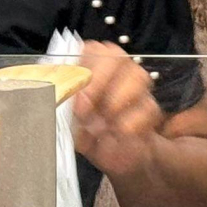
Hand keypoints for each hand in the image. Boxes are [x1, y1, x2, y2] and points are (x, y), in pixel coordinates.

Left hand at [70, 40, 164, 179]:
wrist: (113, 157)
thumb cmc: (86, 133)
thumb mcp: (66, 121)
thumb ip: (62, 107)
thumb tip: (57, 98)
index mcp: (91, 70)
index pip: (90, 49)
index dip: (81, 64)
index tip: (73, 87)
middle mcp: (115, 72)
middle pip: (115, 55)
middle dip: (99, 80)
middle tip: (85, 108)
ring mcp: (136, 89)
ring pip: (138, 75)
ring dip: (117, 100)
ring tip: (103, 123)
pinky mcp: (150, 110)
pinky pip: (148, 107)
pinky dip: (131, 122)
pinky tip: (117, 133)